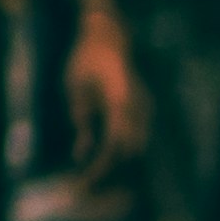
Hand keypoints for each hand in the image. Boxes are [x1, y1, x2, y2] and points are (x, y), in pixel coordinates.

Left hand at [66, 3, 148, 179]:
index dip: (102, 165)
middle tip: (86, 183)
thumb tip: (81, 154)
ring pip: (136, 145)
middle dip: (109, 169)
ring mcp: (145, 106)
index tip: (87, 179)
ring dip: (117, 160)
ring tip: (94, 174)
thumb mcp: (74, 87)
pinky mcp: (144, 107)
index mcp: (119, 100)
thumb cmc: (85, 58)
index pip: (114, 143)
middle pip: (128, 149)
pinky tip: (106, 157)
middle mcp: (138, 106)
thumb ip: (80, 120)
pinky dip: (122, 149)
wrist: (108, 37)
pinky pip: (136, 135)